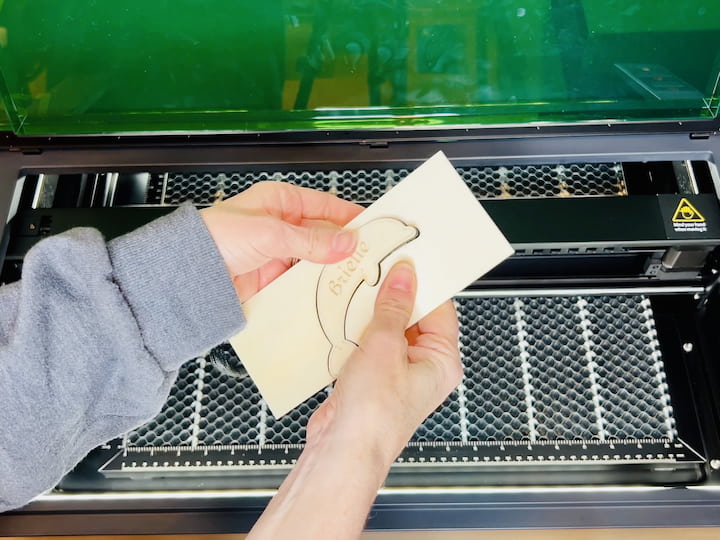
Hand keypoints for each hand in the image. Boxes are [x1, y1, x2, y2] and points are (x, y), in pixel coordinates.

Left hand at [200, 182, 362, 301]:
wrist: (187, 273)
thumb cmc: (217, 238)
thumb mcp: (270, 233)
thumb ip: (312, 240)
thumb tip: (348, 242)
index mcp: (280, 201)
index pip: (325, 205)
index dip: (349, 216)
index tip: (374, 228)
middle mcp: (281, 225)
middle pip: (323, 235)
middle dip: (345, 248)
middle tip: (371, 260)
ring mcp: (278, 253)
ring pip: (315, 260)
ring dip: (332, 270)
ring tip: (357, 280)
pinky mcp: (272, 278)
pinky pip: (301, 281)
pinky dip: (316, 287)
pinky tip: (331, 294)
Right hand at [248, 262, 461, 538]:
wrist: (343, 450)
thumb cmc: (375, 415)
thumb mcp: (385, 347)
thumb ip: (394, 307)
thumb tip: (404, 276)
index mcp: (442, 361)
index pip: (439, 309)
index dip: (421, 283)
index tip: (403, 261)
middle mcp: (424, 368)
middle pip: (412, 317)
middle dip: (391, 297)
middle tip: (375, 272)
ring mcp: (397, 374)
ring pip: (387, 331)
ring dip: (371, 315)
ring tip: (356, 294)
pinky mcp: (373, 379)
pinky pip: (369, 346)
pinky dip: (357, 332)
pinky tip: (343, 319)